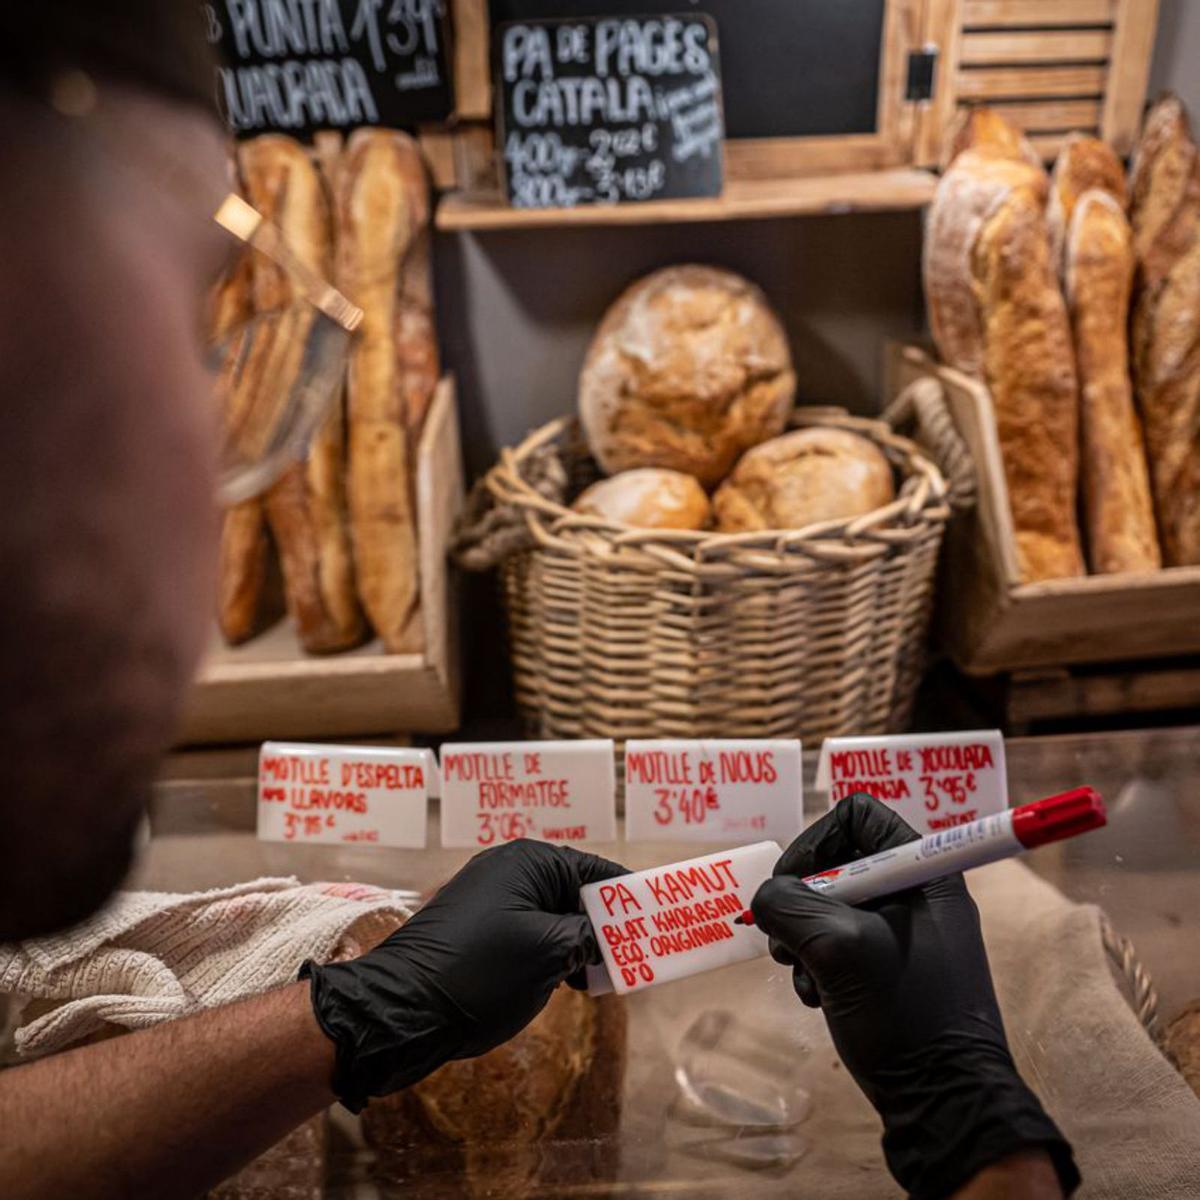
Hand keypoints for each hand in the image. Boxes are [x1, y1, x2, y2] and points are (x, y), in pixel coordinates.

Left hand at [302, 839, 625, 1111]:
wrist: (402, 1008)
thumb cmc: (479, 972)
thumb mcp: (550, 952)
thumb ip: (588, 935)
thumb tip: (605, 936)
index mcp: (529, 862)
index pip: (598, 870)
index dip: (633, 896)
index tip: (664, 919)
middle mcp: (510, 871)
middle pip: (577, 892)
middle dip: (608, 925)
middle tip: (640, 958)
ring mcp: (491, 900)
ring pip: (555, 916)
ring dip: (582, 944)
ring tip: (607, 977)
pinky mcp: (479, 930)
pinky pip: (531, 932)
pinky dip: (555, 954)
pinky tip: (571, 983)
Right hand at [751, 795, 1078, 1199]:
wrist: (947, 1104)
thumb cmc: (906, 1016)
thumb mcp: (839, 949)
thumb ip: (792, 906)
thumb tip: (767, 897)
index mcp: (924, 871)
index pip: (856, 815)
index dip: (814, 840)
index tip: (790, 885)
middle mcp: (918, 893)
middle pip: (836, 861)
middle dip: (801, 900)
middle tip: (785, 940)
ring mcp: (907, 932)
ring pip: (831, 906)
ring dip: (804, 939)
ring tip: (804, 978)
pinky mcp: (895, 968)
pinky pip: (841, 944)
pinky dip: (818, 965)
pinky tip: (817, 998)